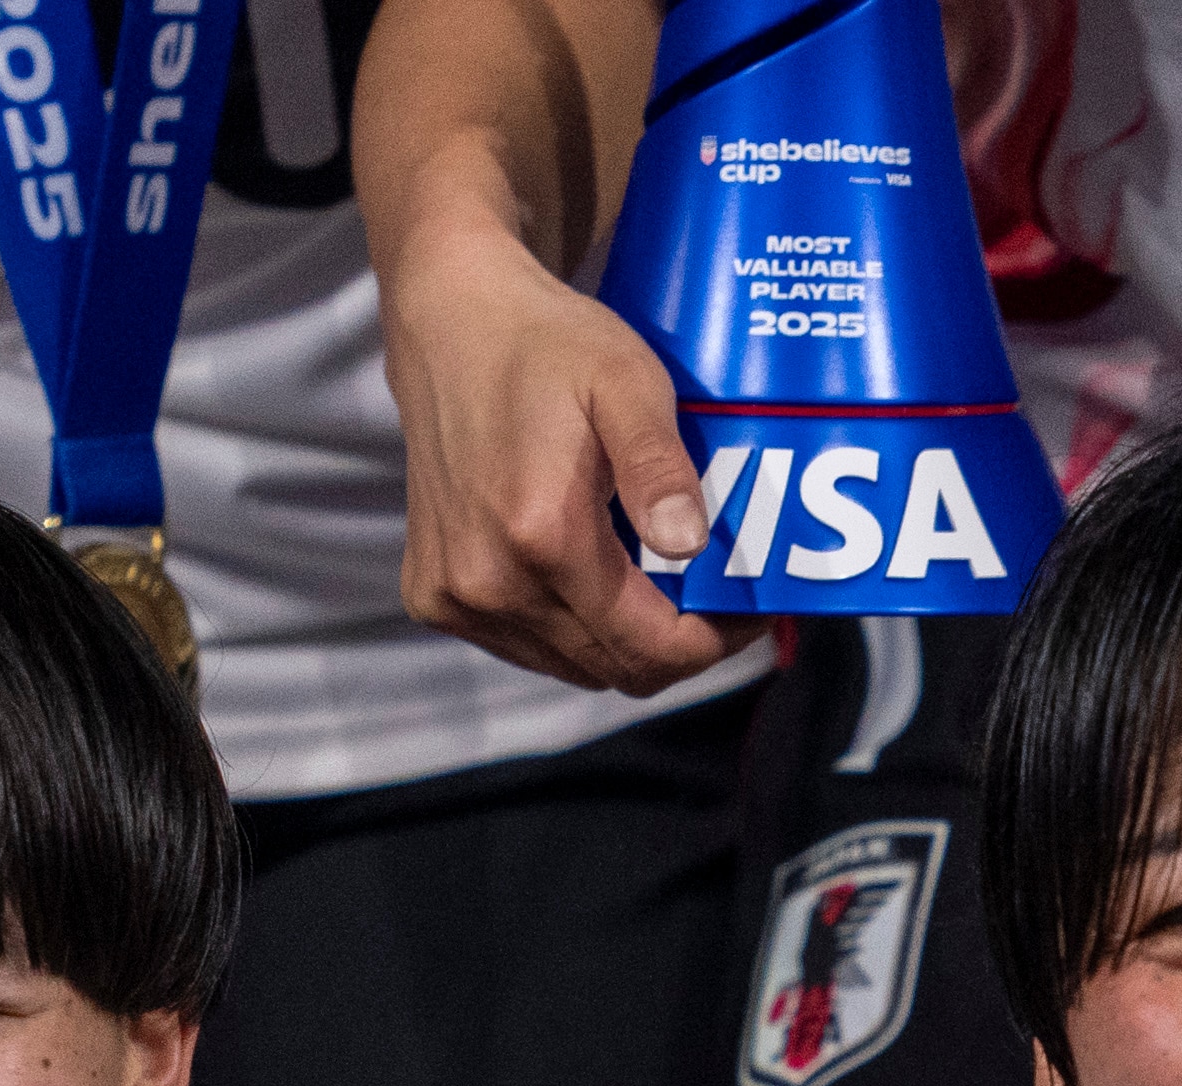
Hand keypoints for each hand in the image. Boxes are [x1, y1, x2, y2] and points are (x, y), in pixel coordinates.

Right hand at [379, 214, 738, 693]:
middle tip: (717, 597)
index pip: (651, 648)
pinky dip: (572, 628)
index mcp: (542, 535)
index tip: (749, 609)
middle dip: (679, 643)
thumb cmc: (549, 346)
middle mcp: (490, 581)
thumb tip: (689, 544)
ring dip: (625, 638)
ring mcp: (454, 595)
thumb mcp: (627, 382)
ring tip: (658, 582)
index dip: (715, 643)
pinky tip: (592, 575)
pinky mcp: (432, 595)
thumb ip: (660, 466)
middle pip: (617, 667)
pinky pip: (528, 648)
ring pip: (575, 665)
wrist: (452, 322)